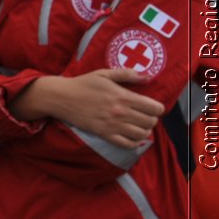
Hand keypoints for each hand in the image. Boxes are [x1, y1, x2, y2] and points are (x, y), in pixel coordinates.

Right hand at [13, 69, 164, 148]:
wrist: (61, 97)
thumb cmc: (83, 84)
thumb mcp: (104, 74)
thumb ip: (127, 74)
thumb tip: (147, 76)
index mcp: (123, 96)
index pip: (154, 108)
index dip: (157, 108)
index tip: (151, 106)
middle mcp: (121, 112)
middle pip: (150, 122)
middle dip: (152, 119)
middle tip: (145, 115)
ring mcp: (113, 125)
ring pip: (142, 134)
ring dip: (144, 130)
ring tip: (139, 125)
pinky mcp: (104, 134)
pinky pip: (127, 144)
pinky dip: (134, 142)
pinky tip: (132, 136)